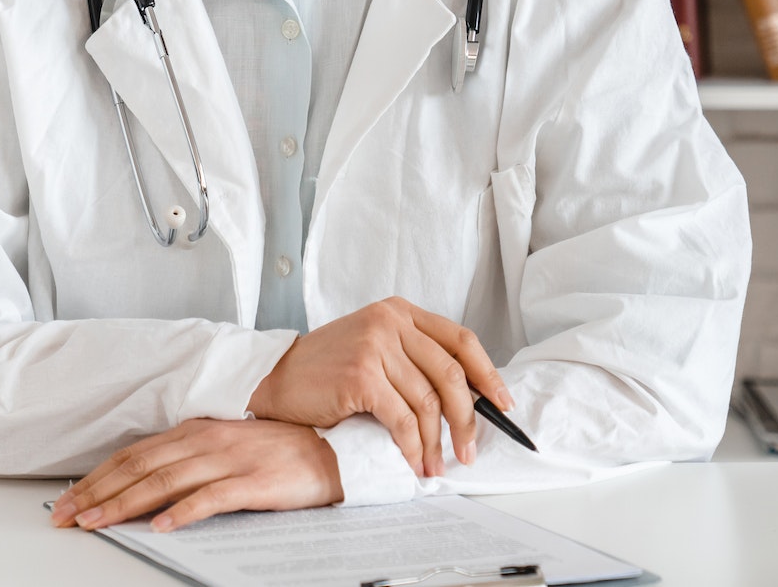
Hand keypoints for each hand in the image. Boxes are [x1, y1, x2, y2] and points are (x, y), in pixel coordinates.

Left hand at [50, 418, 340, 532]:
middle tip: (66, 516)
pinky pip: (210, 498)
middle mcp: (205, 440)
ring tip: (96, 522)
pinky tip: (159, 526)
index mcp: (195, 430)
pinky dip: (181, 513)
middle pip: (139, 468)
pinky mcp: (251, 482)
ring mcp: (228, 460)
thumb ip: (187, 458)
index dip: (97, 478)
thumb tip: (144, 484)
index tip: (67, 499)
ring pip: (163, 482)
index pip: (133, 455)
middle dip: (97, 493)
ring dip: (124, 504)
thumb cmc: (277, 450)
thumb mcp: (224, 445)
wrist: (330, 448)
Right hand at [247, 296, 511, 478]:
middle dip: (467, 419)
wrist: (275, 378)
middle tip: (469, 451)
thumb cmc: (326, 371)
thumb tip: (465, 400)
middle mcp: (390, 322)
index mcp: (400, 312)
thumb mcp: (374, 347)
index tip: (503, 403)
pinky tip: (412, 460)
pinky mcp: (360, 376)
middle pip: (450, 374)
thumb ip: (413, 359)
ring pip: (427, 401)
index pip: (461, 340)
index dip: (487, 374)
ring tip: (435, 466)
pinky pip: (402, 419)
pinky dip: (412, 446)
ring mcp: (375, 346)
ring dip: (436, 442)